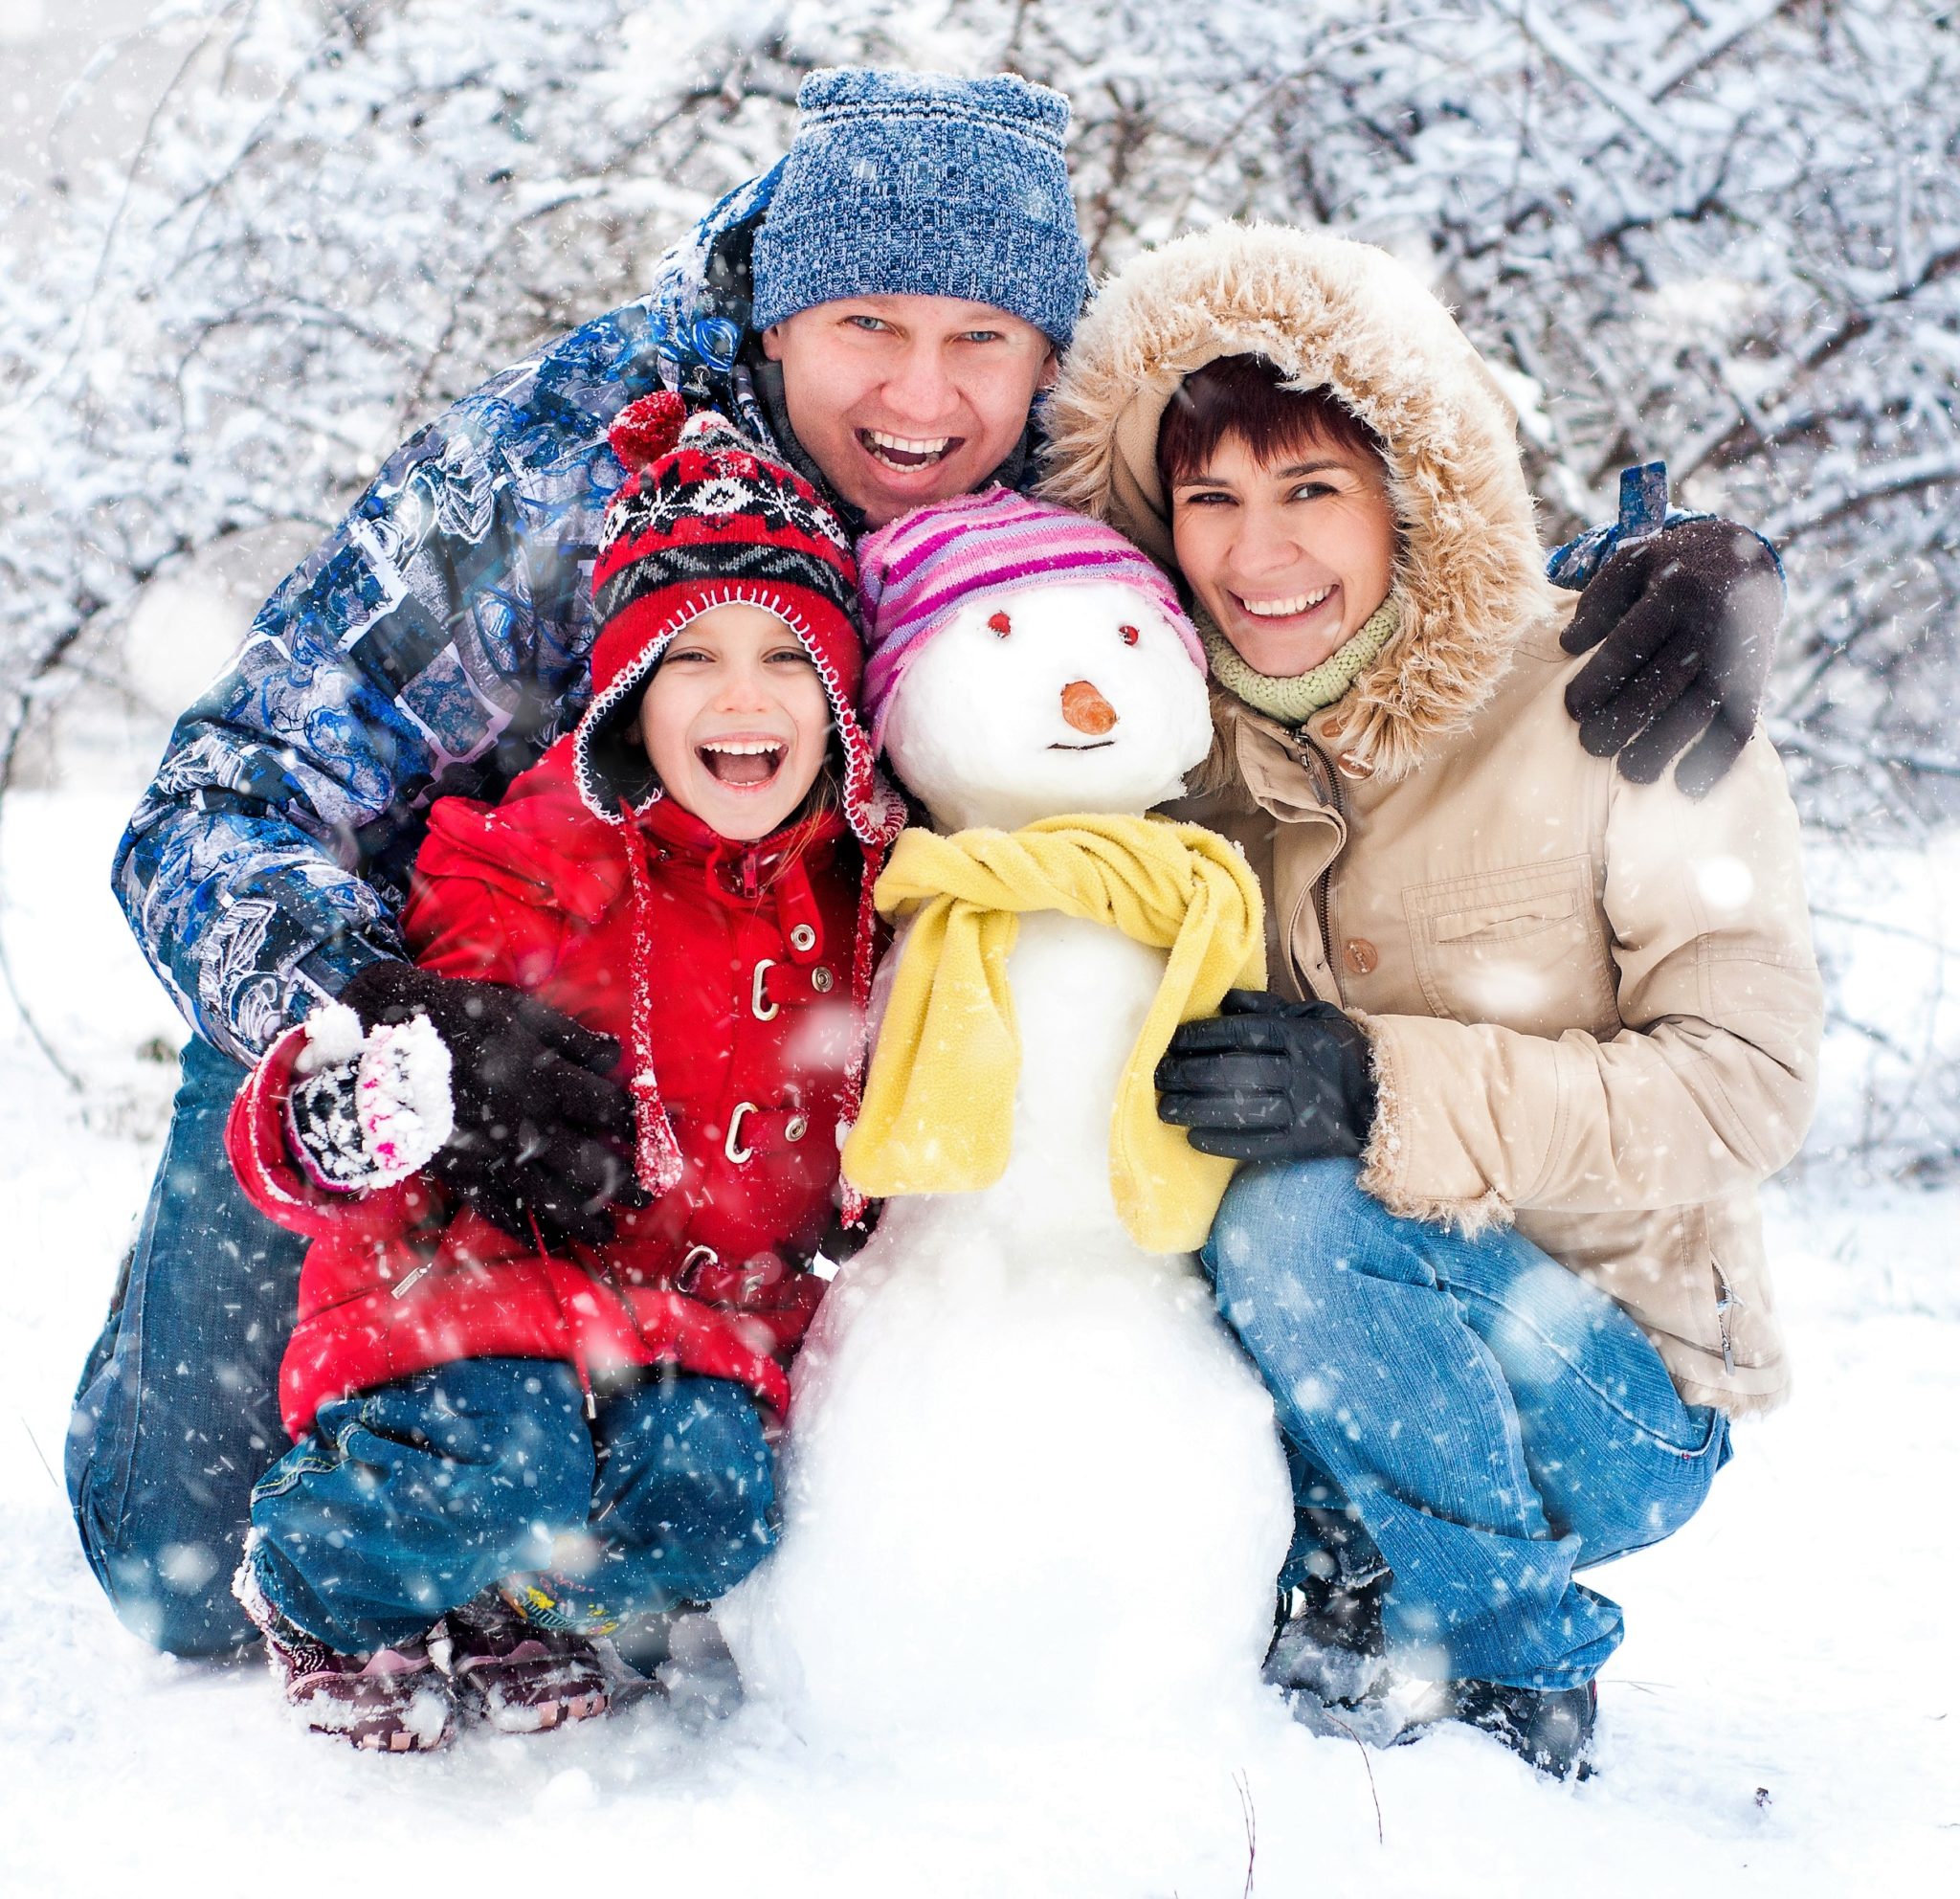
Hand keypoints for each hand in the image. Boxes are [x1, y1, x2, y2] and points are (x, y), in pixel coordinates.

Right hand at [340, 962, 636, 1247]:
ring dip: (586, 1221)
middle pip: (592, 1163)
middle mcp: (528, 1125)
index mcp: (545, 1079)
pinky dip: (527, 1231)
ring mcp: (495, 1157)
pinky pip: (502, 1213)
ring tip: (609, 1235)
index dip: (638, 1123)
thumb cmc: (455, 1019)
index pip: (608, 1109)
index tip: (658, 1135)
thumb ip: (571, 1037)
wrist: (378, 1048)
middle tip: (648, 1197)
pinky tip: (550, 1245)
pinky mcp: (463, 1176)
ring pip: (553, 1199)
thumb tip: (614, 1055)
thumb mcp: (517, 1011)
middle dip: (625, 1183)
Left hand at [1154, 990, 1376, 1162]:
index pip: (1242, 1033)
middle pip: (1236, 1071)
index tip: (1171, 1042)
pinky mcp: (1305, 1142)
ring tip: (1166, 1109)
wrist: (1387, 1096)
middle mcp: (1301, 1070)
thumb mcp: (1315, 1017)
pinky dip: (1224, 1142)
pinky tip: (1195, 1138)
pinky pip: (1259, 1144)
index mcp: (1300, 1036)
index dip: (1201, 1037)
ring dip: (1197, 1109)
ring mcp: (1304, 1108)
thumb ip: (1270, 1008)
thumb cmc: (1339, 1051)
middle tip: (1158, 1077)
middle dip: (1189, 1074)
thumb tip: (1226, 999)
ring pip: (1243, 1108)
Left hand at [1562, 517, 1781, 798]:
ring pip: (1701, 709)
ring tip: (1632, 773)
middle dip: (1625, 720)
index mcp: (1674, 592)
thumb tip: (1568, 644)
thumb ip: (1597, 601)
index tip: (1574, 709)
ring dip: (1666, 746)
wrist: (1744, 555)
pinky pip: (1740, 724)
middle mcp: (1709, 624)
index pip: (1630, 645)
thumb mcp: (1632, 562)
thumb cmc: (1669, 567)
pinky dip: (1715, 759)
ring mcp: (1735, 654)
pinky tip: (1687, 787)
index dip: (1599, 681)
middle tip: (1593, 746)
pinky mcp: (1754, 678)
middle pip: (1664, 683)